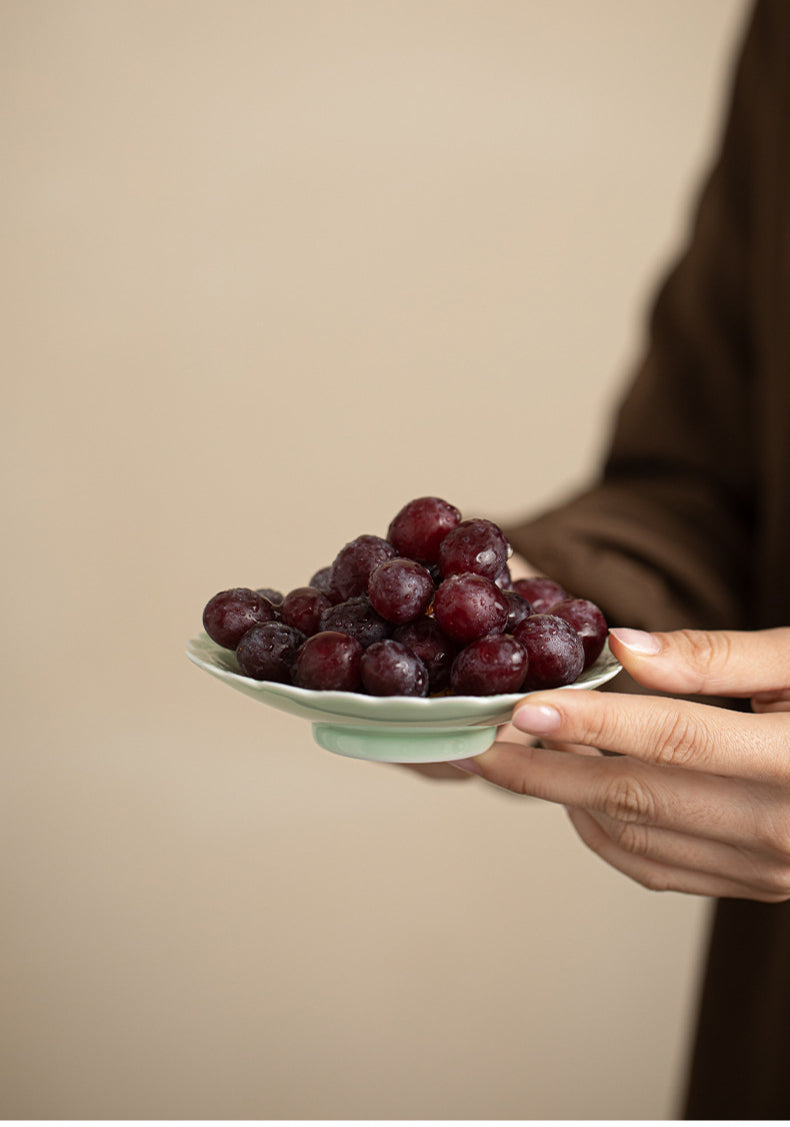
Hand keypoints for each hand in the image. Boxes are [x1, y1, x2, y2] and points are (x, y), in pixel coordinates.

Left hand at [454, 627, 789, 900]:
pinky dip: (603, 832)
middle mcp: (784, 829)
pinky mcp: (757, 885)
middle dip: (545, 769)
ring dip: (566, 798)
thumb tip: (623, 647)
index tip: (523, 705)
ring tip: (519, 755)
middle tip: (482, 739)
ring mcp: (770, 869)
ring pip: (636, 839)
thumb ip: (719, 656)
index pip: (675, 740)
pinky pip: (658, 869)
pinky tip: (577, 792)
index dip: (591, 723)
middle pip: (637, 798)